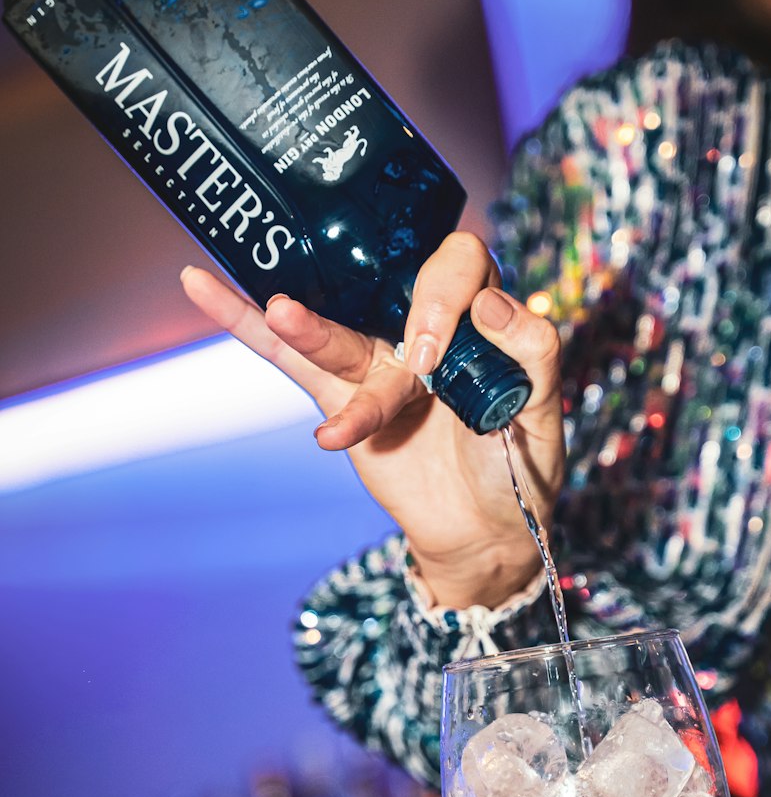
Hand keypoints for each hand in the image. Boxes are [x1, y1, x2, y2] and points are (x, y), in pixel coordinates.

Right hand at [180, 233, 565, 607]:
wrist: (482, 532)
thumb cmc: (520, 467)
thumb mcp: (544, 413)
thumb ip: (533, 352)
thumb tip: (493, 301)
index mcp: (480, 316)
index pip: (460, 264)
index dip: (447, 294)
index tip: (443, 350)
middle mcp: (423, 325)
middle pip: (391, 284)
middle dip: (400, 315)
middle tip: (414, 363)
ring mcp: (377, 359)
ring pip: (336, 331)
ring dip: (307, 325)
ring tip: (281, 313)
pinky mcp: (340, 396)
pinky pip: (288, 360)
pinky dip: (241, 323)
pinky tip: (202, 284)